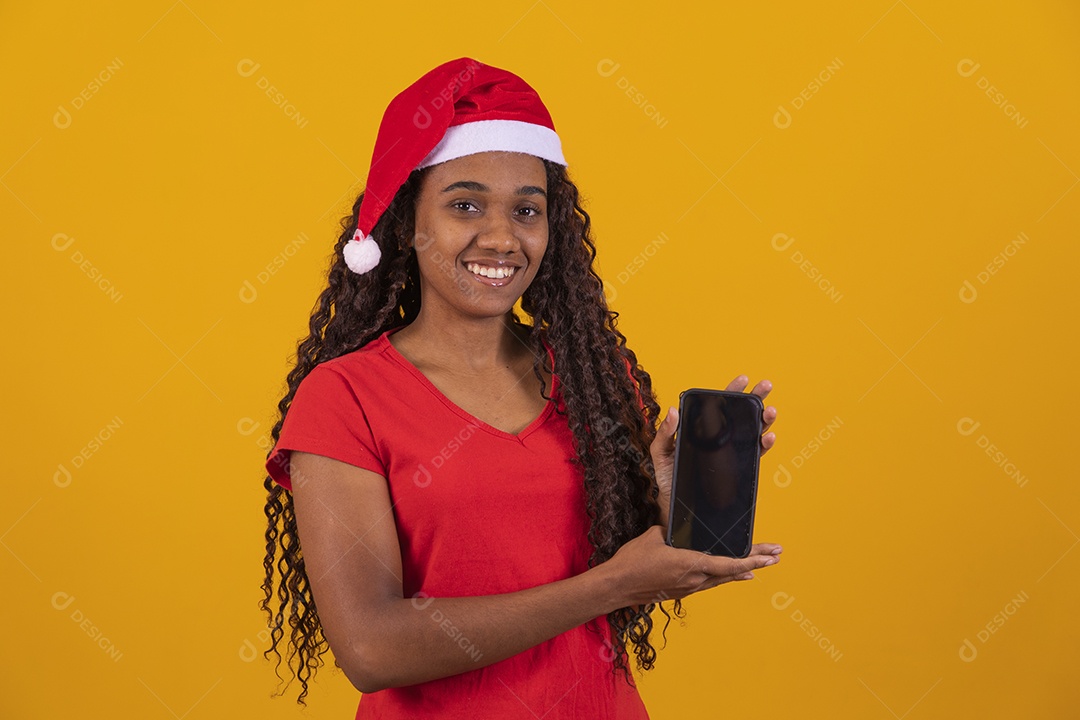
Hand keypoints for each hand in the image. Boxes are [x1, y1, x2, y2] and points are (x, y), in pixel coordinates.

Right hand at [604, 526, 782, 607]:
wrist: (617, 586)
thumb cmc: (633, 560)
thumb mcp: (654, 536)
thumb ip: (673, 530)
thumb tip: (681, 527)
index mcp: (691, 564)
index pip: (729, 563)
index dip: (752, 559)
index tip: (770, 556)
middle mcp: (695, 579)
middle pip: (732, 571)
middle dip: (756, 562)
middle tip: (776, 556)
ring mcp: (689, 587)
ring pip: (722, 578)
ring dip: (742, 570)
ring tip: (760, 566)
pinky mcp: (682, 590)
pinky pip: (710, 582)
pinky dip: (725, 576)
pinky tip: (733, 575)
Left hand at [649, 376, 776, 528]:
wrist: (675, 503)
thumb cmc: (667, 476)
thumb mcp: (660, 452)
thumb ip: (665, 433)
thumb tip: (673, 410)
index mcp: (701, 428)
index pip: (719, 405)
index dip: (732, 391)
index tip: (744, 380)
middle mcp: (719, 437)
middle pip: (741, 413)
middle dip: (756, 398)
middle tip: (766, 387)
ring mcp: (730, 451)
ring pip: (751, 430)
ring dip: (763, 420)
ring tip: (770, 412)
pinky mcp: (737, 467)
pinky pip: (753, 454)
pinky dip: (763, 445)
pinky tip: (767, 438)